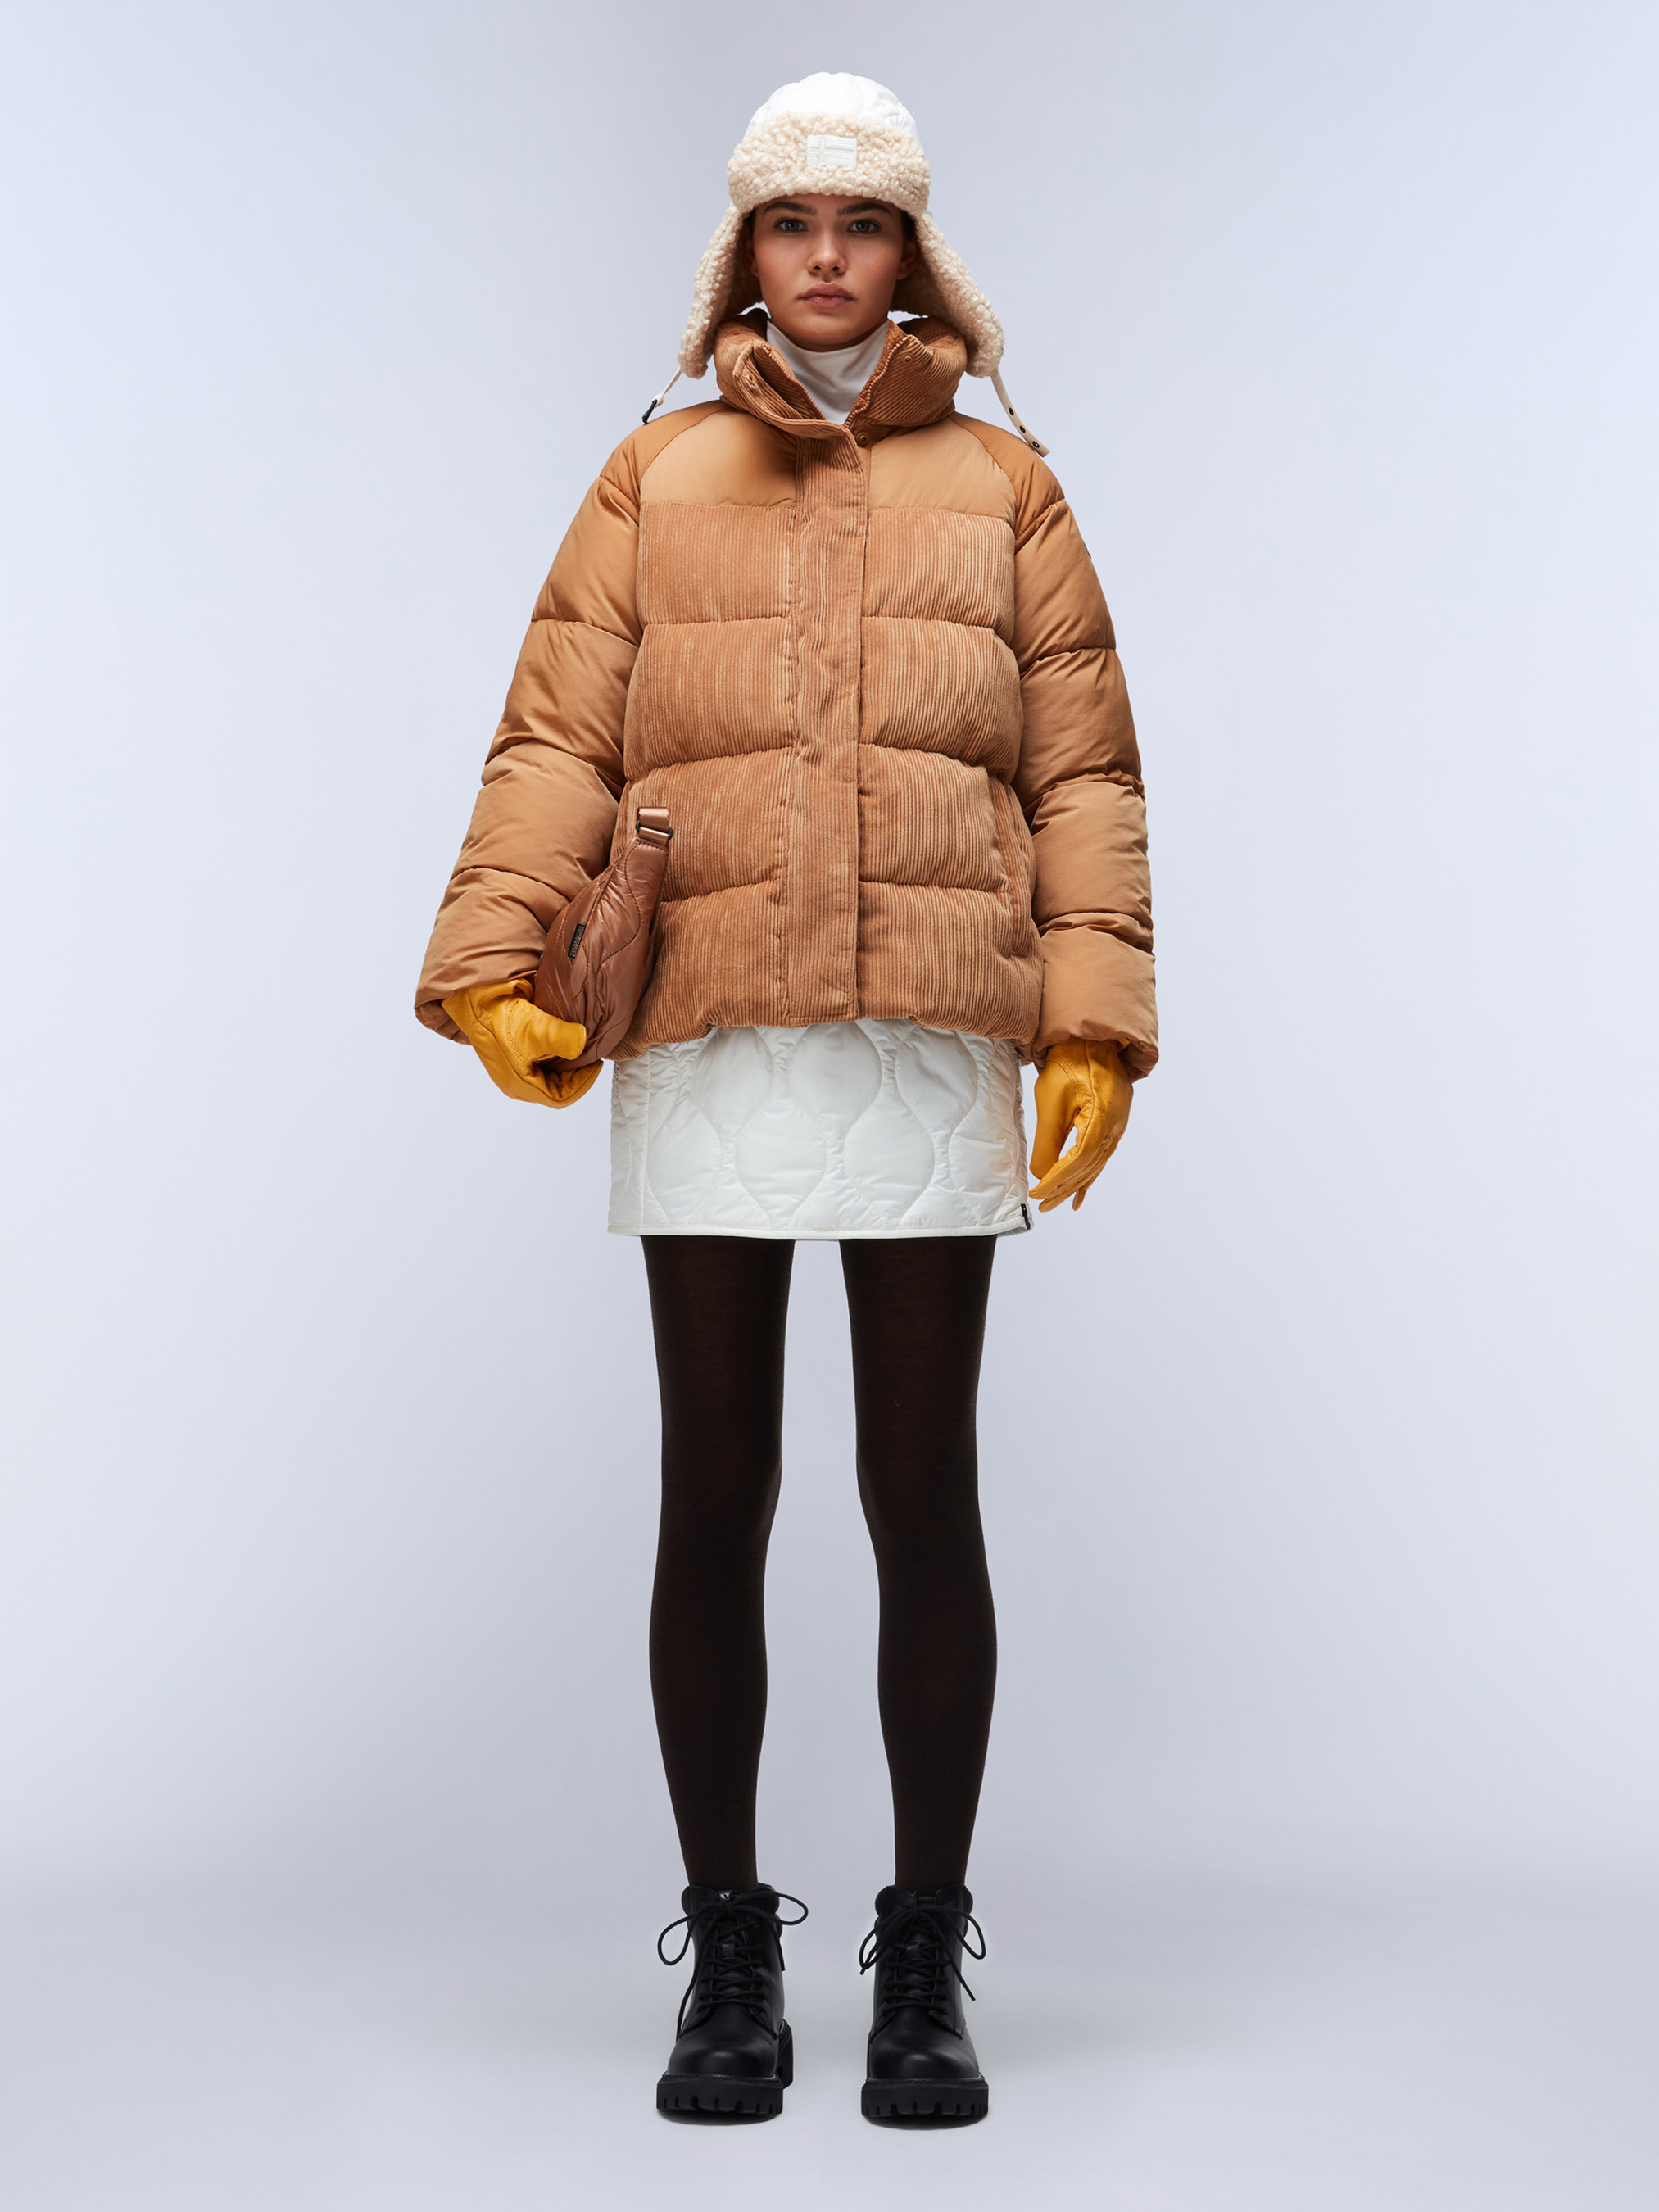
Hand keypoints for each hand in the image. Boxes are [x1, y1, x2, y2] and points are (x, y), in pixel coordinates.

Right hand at [440, 979, 600, 1108]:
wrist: (475, 998)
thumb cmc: (498, 1017)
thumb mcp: (534, 1027)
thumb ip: (561, 1037)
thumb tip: (583, 1043)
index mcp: (520, 1085)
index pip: (561, 1097)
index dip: (583, 1082)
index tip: (596, 1062)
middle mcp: (517, 1082)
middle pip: (556, 1089)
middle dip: (576, 1074)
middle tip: (591, 1054)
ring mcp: (514, 1070)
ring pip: (549, 1076)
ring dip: (566, 1064)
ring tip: (581, 1047)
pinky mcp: (514, 1057)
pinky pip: (541, 1063)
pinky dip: (556, 1055)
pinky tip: (563, 1040)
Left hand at [1029, 1040, 1132, 1212]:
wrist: (1092, 1041)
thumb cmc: (1070, 1063)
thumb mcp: (1051, 1099)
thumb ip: (1047, 1139)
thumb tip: (1040, 1173)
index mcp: (1102, 1118)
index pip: (1078, 1161)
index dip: (1057, 1180)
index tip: (1037, 1192)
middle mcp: (1116, 1126)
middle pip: (1089, 1168)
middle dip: (1063, 1189)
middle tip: (1042, 1204)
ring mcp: (1118, 1127)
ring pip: (1095, 1166)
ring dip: (1073, 1185)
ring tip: (1053, 1201)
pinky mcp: (1114, 1125)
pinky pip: (1100, 1157)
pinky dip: (1087, 1177)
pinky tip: (1077, 1195)